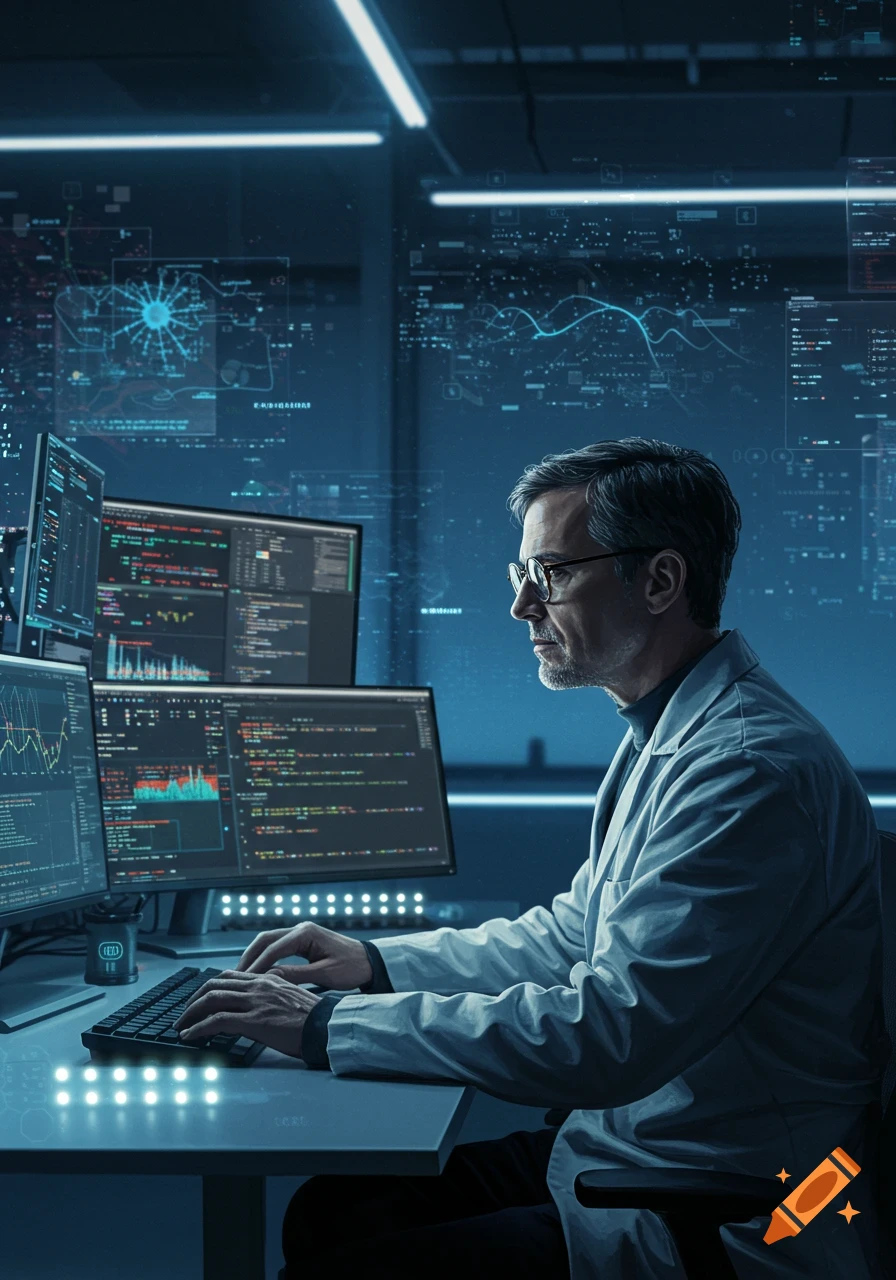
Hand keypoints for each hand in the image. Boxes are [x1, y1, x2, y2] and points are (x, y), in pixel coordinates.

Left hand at [173, 970, 321, 1058]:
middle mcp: (259, 985)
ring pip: (212, 999)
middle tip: (184, 1013)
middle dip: (194, 999)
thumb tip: (255, 1008)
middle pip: (215, 984)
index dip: (210, 987)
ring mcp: (256, 1002)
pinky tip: (190, 1036)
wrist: (327, 1027)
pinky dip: (198, 1028)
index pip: (230, 976)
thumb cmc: (314, 1018)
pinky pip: (217, 1021)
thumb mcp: (291, 999)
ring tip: (181, 1026)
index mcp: (268, 979)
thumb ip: (271, 997)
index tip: (200, 1000)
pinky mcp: (254, 1020)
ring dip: (190, 1013)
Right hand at [233, 922, 373, 990]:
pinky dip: (265, 958)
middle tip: (234, 977)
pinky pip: (277, 947)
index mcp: (306, 933)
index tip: (243, 981)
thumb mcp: (325, 974)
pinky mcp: (302, 941)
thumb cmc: (352, 967)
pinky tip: (257, 973)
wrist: (370, 962)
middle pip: (265, 940)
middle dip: (248, 958)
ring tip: (241, 976)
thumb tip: (269, 979)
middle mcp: (300, 929)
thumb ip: (296, 975)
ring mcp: (300, 933)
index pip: (273, 949)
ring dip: (254, 957)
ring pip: (268, 942)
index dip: (257, 966)